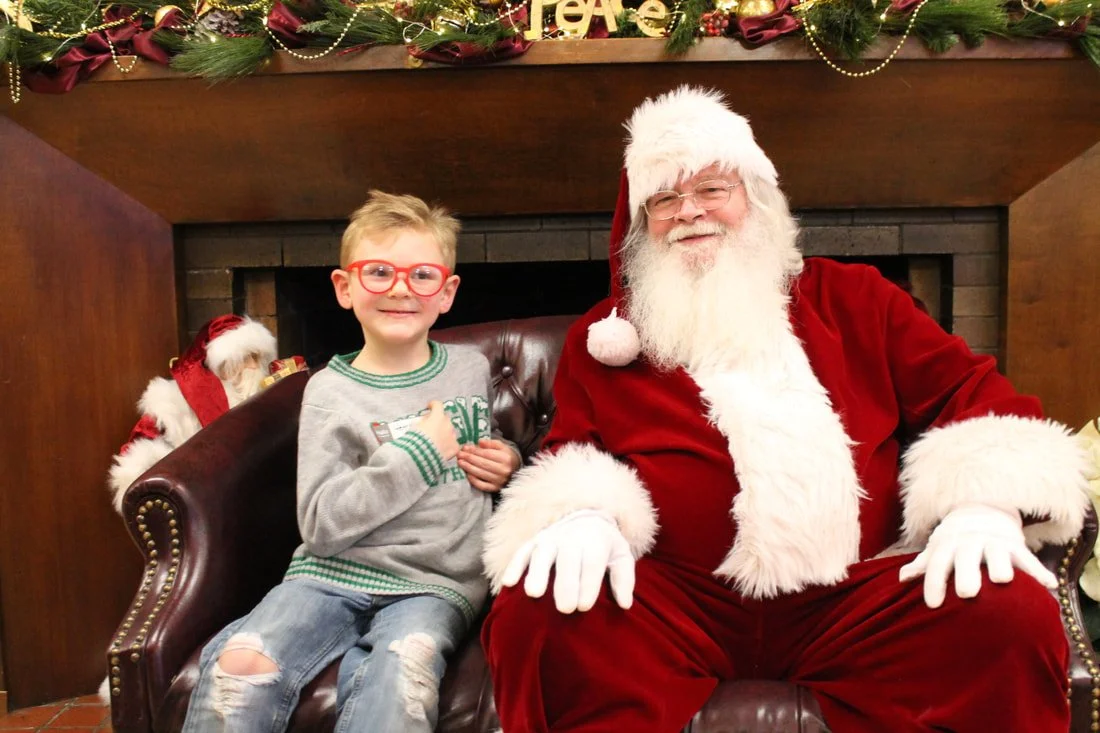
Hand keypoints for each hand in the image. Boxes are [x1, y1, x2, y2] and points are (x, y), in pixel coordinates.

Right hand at [415, 401, 458, 460]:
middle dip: (438, 421)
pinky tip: (442, 450)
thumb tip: (426, 420)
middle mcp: (447, 424)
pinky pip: (453, 444)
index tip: (429, 407)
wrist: (420, 456)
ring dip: (444, 433)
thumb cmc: (415, 440)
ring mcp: (452, 436)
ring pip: (450, 431)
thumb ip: (422, 421)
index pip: (437, 405)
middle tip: (431, 428)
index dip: (433, 405)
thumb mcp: (415, 426)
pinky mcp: (455, 447)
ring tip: (436, 441)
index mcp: (437, 417)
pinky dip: (448, 445)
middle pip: (444, 419)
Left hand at [457, 438, 520, 492]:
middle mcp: (503, 470)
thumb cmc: (506, 456)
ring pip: (481, 474)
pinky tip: (467, 474)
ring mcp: (499, 481)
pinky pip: (482, 485)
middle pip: (483, 463)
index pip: (487, 454)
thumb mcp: (501, 447)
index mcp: (505, 458)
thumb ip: (490, 443)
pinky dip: (474, 480)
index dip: (475, 451)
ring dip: (468, 468)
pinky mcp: (495, 488)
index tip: (465, 448)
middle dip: (469, 458)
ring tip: (460, 462)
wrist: (515, 471)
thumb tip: (479, 442)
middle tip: (459, 455)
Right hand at [500, 509, 634, 613]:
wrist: (586, 517)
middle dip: (566, 584)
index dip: (588, 584)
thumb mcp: (621, 556)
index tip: (584, 607)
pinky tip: (508, 582)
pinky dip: (515, 566)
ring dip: (537, 573)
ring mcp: (550, 538)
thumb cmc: (605, 546)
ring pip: (542, 554)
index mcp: (596, 541)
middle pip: (568, 560)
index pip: (592, 562)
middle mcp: (572, 538)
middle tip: (564, 609)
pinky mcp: (534, 541)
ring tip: (534, 594)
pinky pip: (522, 551)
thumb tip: (625, 604)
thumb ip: (624, 579)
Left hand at [899, 503, 1056, 608]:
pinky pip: (1028, 558)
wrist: (982, 510)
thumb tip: (901, 579)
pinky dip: (1039, 570)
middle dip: (967, 574)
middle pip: (967, 558)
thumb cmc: (954, 540)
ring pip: (997, 552)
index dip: (934, 583)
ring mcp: (993, 542)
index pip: (938, 564)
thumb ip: (922, 565)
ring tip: (1003, 580)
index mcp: (948, 545)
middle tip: (967, 593)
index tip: (932, 605)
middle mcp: (970, 542)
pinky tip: (1049, 585)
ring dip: (1001, 565)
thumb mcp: (937, 549)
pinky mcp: (1015, 545)